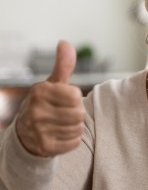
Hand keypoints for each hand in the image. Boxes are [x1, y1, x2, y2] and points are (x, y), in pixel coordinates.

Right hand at [16, 41, 84, 156]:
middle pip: (79, 113)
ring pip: (78, 128)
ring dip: (75, 126)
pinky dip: (72, 140)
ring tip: (62, 123)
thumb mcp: (53, 82)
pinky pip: (75, 142)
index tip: (65, 99)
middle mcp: (35, 110)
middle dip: (76, 113)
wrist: (26, 132)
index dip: (75, 98)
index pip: (76, 96)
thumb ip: (63, 64)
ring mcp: (38, 130)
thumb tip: (65, 42)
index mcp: (40, 91)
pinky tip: (60, 135)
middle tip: (65, 113)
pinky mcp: (44, 147)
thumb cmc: (46, 102)